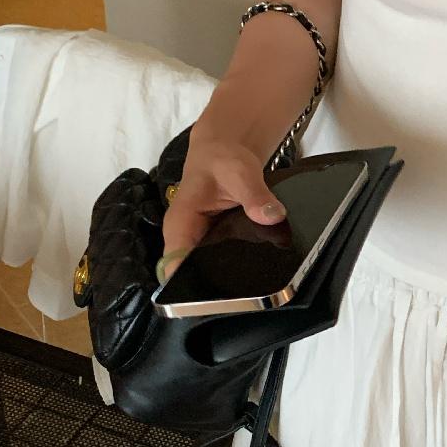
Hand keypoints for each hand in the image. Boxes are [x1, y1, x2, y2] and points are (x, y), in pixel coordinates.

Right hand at [159, 134, 286, 280]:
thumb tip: (272, 216)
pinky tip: (257, 272)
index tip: (217, 295)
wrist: (225, 150)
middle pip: (191, 276)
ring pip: (206, 272)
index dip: (189, 287)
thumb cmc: (222, 158)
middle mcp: (185, 238)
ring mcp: (198, 243)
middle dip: (215, 288)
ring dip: (227, 280)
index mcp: (180, 225)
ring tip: (256, 287)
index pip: (174, 267)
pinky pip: (220, 262)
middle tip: (247, 294)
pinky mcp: (213, 244)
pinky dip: (236, 267)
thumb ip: (255, 195)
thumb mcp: (240, 172)